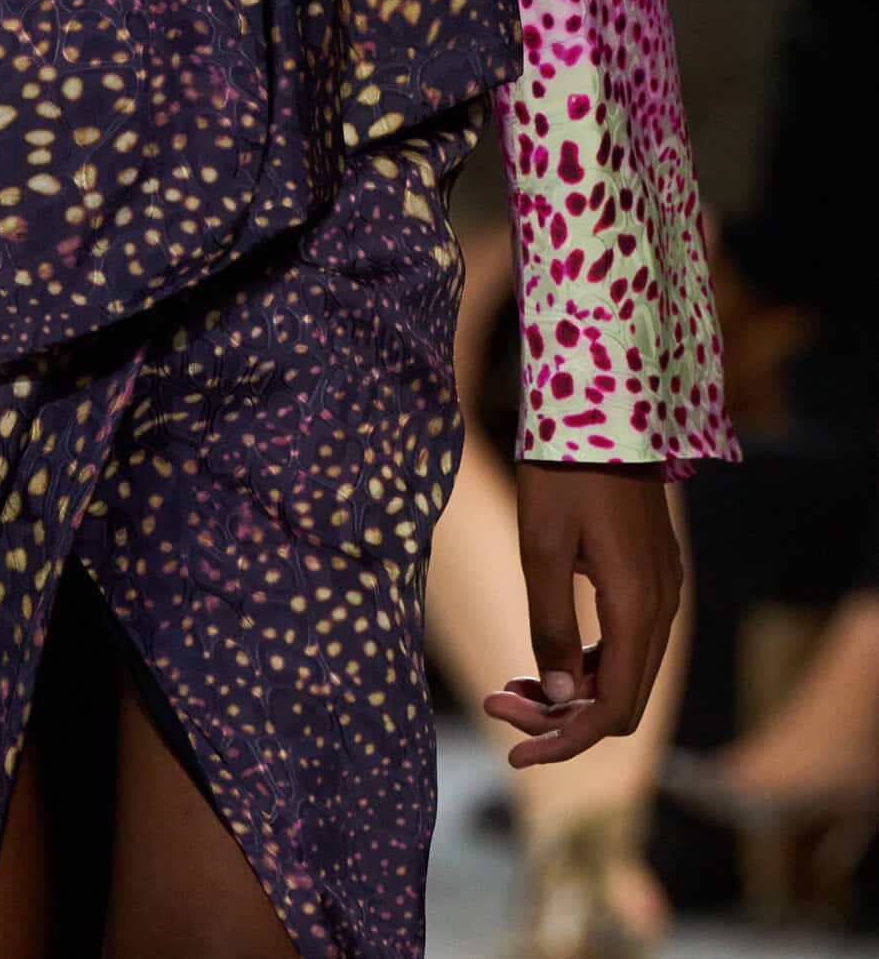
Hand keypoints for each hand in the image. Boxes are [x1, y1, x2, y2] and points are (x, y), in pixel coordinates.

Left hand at [483, 461, 681, 766]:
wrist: (602, 406)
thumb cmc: (563, 471)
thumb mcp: (542, 548)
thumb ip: (553, 626)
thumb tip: (561, 701)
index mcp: (638, 606)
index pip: (614, 708)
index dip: (565, 741)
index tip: (512, 752)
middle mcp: (662, 606)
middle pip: (620, 698)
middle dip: (560, 720)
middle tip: (497, 709)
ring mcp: (662, 589)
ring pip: (624, 671)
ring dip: (571, 692)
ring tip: (509, 690)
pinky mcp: (650, 574)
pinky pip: (627, 641)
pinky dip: (587, 661)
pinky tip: (546, 658)